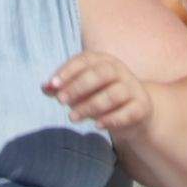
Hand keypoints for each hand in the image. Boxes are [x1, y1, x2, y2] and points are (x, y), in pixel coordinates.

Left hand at [44, 45, 176, 147]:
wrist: (134, 113)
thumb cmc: (101, 97)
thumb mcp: (81, 90)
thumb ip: (62, 87)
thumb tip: (45, 87)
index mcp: (104, 61)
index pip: (85, 60)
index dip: (68, 71)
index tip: (53, 85)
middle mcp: (120, 71)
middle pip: (101, 73)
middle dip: (78, 87)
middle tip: (61, 102)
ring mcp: (133, 88)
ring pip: (114, 94)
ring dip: (91, 106)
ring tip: (73, 118)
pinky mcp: (141, 107)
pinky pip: (128, 112)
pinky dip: (112, 119)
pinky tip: (97, 125)